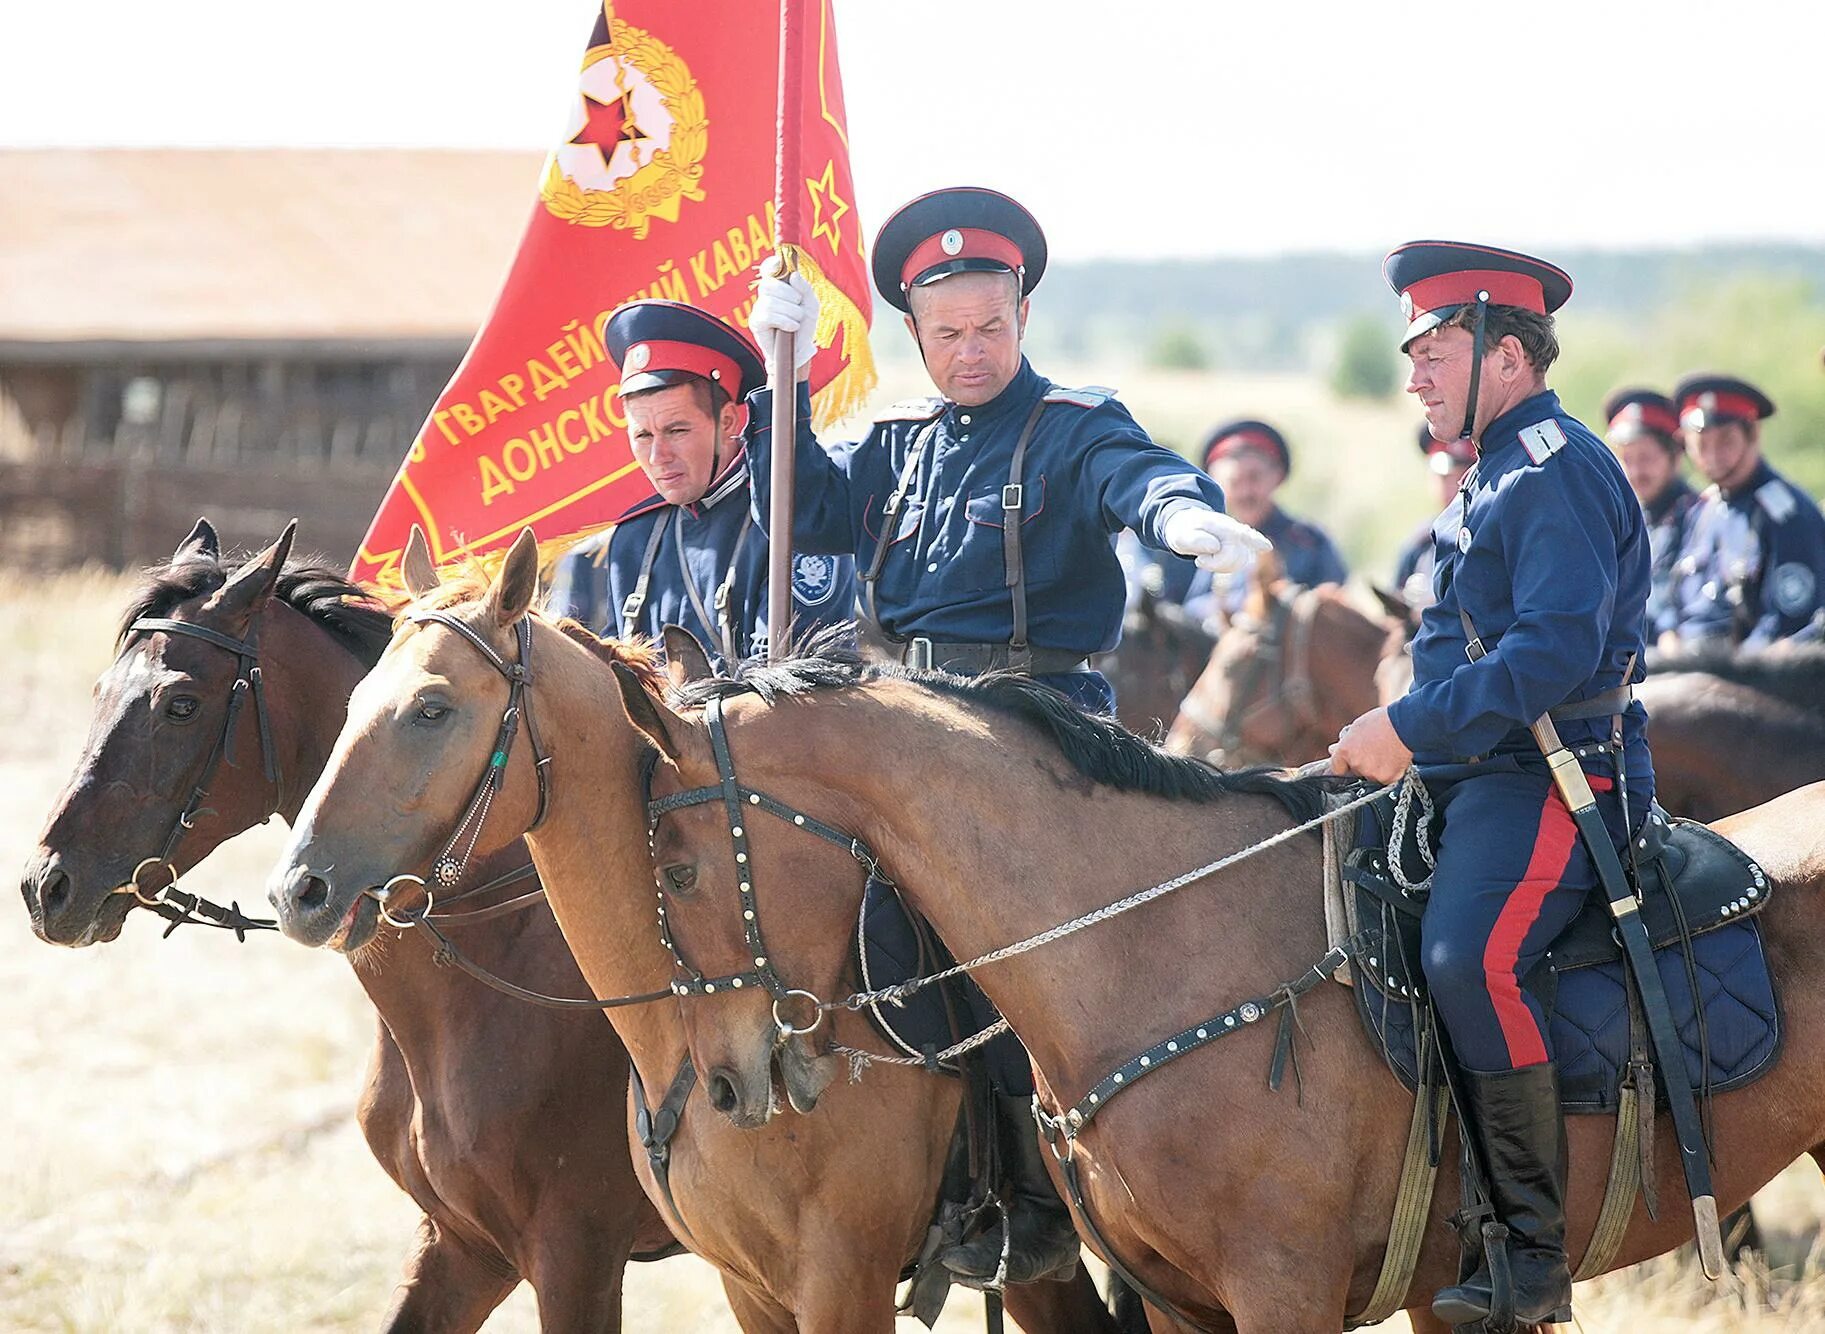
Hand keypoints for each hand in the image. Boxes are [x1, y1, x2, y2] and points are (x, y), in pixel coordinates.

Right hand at [750, 265, 819, 380]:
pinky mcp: (756, 323)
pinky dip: (784, 321)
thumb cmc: (804, 325)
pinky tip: (791, 327)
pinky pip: (768, 316)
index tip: (779, 264)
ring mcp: (758, 308)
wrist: (800, 349)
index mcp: (778, 287)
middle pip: (769, 284)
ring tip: (797, 321)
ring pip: (770, 302)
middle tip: (799, 306)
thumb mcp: (811, 305)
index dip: (771, 265)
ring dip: (790, 312)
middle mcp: (765, 295)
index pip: (769, 269)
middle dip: (789, 295)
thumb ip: (805, 288)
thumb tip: (794, 275)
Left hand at [1162, 507, 1271, 573]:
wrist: (1186, 527)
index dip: (1255, 540)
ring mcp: (1238, 540)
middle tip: (1199, 560)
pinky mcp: (1239, 549)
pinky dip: (1224, 567)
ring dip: (1221, 566)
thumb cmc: (1184, 531)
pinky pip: (1237, 564)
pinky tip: (1211, 561)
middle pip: (1238, 555)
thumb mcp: (1182, 536)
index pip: (1240, 533)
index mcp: (1221, 525)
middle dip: (1218, 563)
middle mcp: (1234, 531)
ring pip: (1241, 561)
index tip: (1267, 547)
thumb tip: (1215, 547)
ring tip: (1204, 559)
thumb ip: (1196, 541)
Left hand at [1327, 707, 1412, 783]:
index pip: (1336, 768)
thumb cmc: (1381, 722)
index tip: (1350, 761)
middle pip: (1354, 772)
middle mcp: (1356, 764)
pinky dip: (1388, 772)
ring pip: (1369, 776)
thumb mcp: (1357, 728)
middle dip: (1361, 764)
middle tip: (1374, 750)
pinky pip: (1384, 779)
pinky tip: (1393, 759)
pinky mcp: (1387, 779)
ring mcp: (1371, 773)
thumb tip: (1332, 750)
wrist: (1406, 724)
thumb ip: (1344, 743)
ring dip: (1375, 769)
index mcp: (1345, 751)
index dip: (1344, 764)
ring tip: (1385, 752)